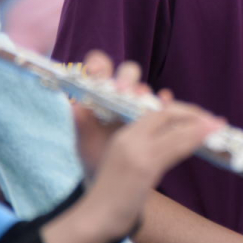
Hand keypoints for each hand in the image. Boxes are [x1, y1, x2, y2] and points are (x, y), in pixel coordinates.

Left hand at [73, 51, 160, 176]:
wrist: (111, 178)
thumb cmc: (95, 155)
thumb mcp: (86, 142)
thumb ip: (82, 124)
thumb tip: (76, 107)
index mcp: (99, 93)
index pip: (98, 67)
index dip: (98, 64)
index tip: (96, 72)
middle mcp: (121, 94)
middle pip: (127, 73)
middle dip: (126, 78)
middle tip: (123, 91)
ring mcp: (139, 104)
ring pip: (144, 88)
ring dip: (144, 91)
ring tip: (143, 99)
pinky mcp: (155, 117)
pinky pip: (163, 105)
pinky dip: (165, 102)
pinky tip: (165, 104)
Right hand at [83, 101, 223, 241]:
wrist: (96, 218)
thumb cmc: (112, 195)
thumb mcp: (125, 164)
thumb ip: (144, 147)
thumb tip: (170, 137)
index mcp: (122, 134)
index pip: (155, 111)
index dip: (179, 110)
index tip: (197, 115)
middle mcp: (128, 137)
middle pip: (166, 114)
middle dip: (192, 114)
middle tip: (213, 120)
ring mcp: (135, 150)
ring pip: (174, 128)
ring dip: (200, 124)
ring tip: (219, 125)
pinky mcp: (144, 166)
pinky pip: (175, 146)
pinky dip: (195, 138)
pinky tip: (209, 136)